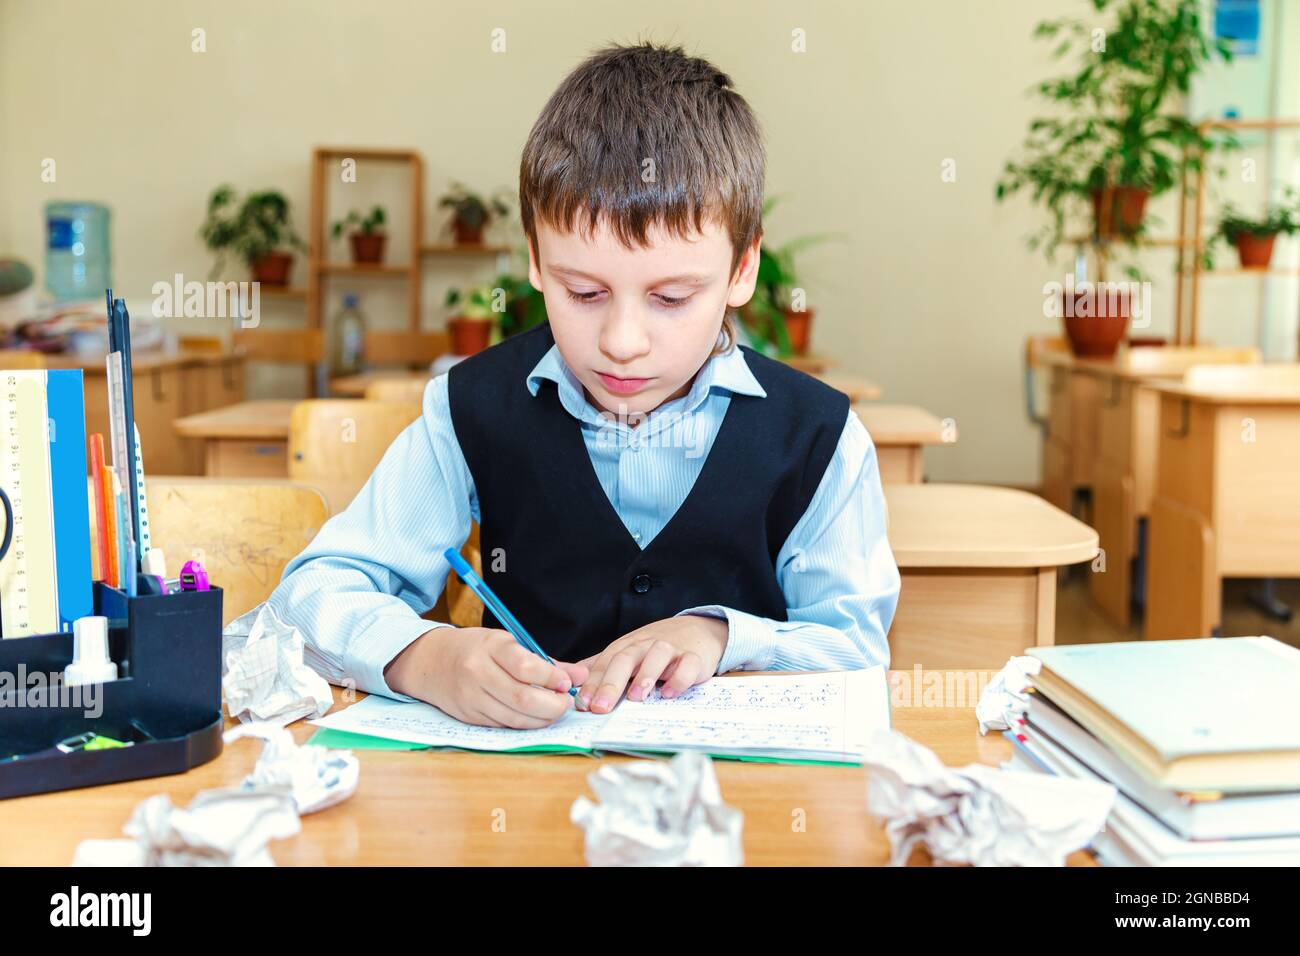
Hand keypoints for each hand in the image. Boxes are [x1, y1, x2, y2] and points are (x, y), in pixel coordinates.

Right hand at [384, 626, 588, 728]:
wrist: (430, 661)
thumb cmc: (476, 648)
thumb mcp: (507, 643)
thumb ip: (545, 661)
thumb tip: (581, 675)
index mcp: (491, 647)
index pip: (526, 667)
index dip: (552, 678)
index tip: (566, 682)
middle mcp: (478, 672)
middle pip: (523, 698)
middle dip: (552, 705)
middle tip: (565, 702)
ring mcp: (471, 697)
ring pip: (515, 717)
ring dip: (541, 719)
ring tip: (554, 710)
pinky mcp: (469, 716)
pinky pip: (504, 725)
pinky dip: (524, 724)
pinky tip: (534, 717)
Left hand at [577, 615, 727, 713]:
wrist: (697, 630)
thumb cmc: (655, 648)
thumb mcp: (627, 653)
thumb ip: (602, 666)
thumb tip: (572, 679)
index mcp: (626, 647)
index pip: (605, 663)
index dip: (592, 683)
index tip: (582, 705)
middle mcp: (646, 645)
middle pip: (625, 658)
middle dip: (611, 683)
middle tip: (600, 707)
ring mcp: (671, 649)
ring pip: (657, 655)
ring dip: (645, 675)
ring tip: (636, 697)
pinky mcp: (694, 657)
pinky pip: (688, 665)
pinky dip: (679, 678)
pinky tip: (669, 693)